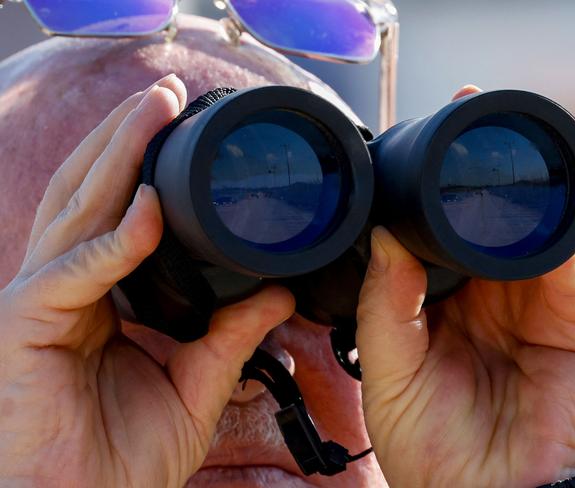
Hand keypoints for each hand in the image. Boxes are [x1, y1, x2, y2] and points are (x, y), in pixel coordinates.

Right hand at [0, 75, 294, 486]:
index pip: (115, 210)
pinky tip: (144, 209)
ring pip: (75, 210)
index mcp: (101, 292)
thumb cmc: (126, 454)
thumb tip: (278, 293)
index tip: (181, 127)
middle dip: (124, 137)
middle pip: (90, 191)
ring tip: (150, 112)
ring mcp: (42, 299)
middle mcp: (67, 283)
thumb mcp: (197, 382)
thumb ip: (233, 334)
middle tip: (164, 93)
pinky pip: (72, 273)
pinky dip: (112, 242)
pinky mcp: (27, 326)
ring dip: (113, 157)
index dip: (141, 164)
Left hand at [356, 86, 574, 487]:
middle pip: (487, 220)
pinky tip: (529, 204)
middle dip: (474, 173)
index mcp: (445, 302)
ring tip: (488, 148)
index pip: (440, 233)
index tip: (412, 141)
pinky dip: (554, 231)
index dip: (428, 192)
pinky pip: (570, 262)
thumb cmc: (431, 447)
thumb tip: (384, 234)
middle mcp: (492, 295)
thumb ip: (386, 302)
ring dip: (516, 189)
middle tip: (456, 116)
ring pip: (530, 228)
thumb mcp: (389, 368)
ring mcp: (538, 302)